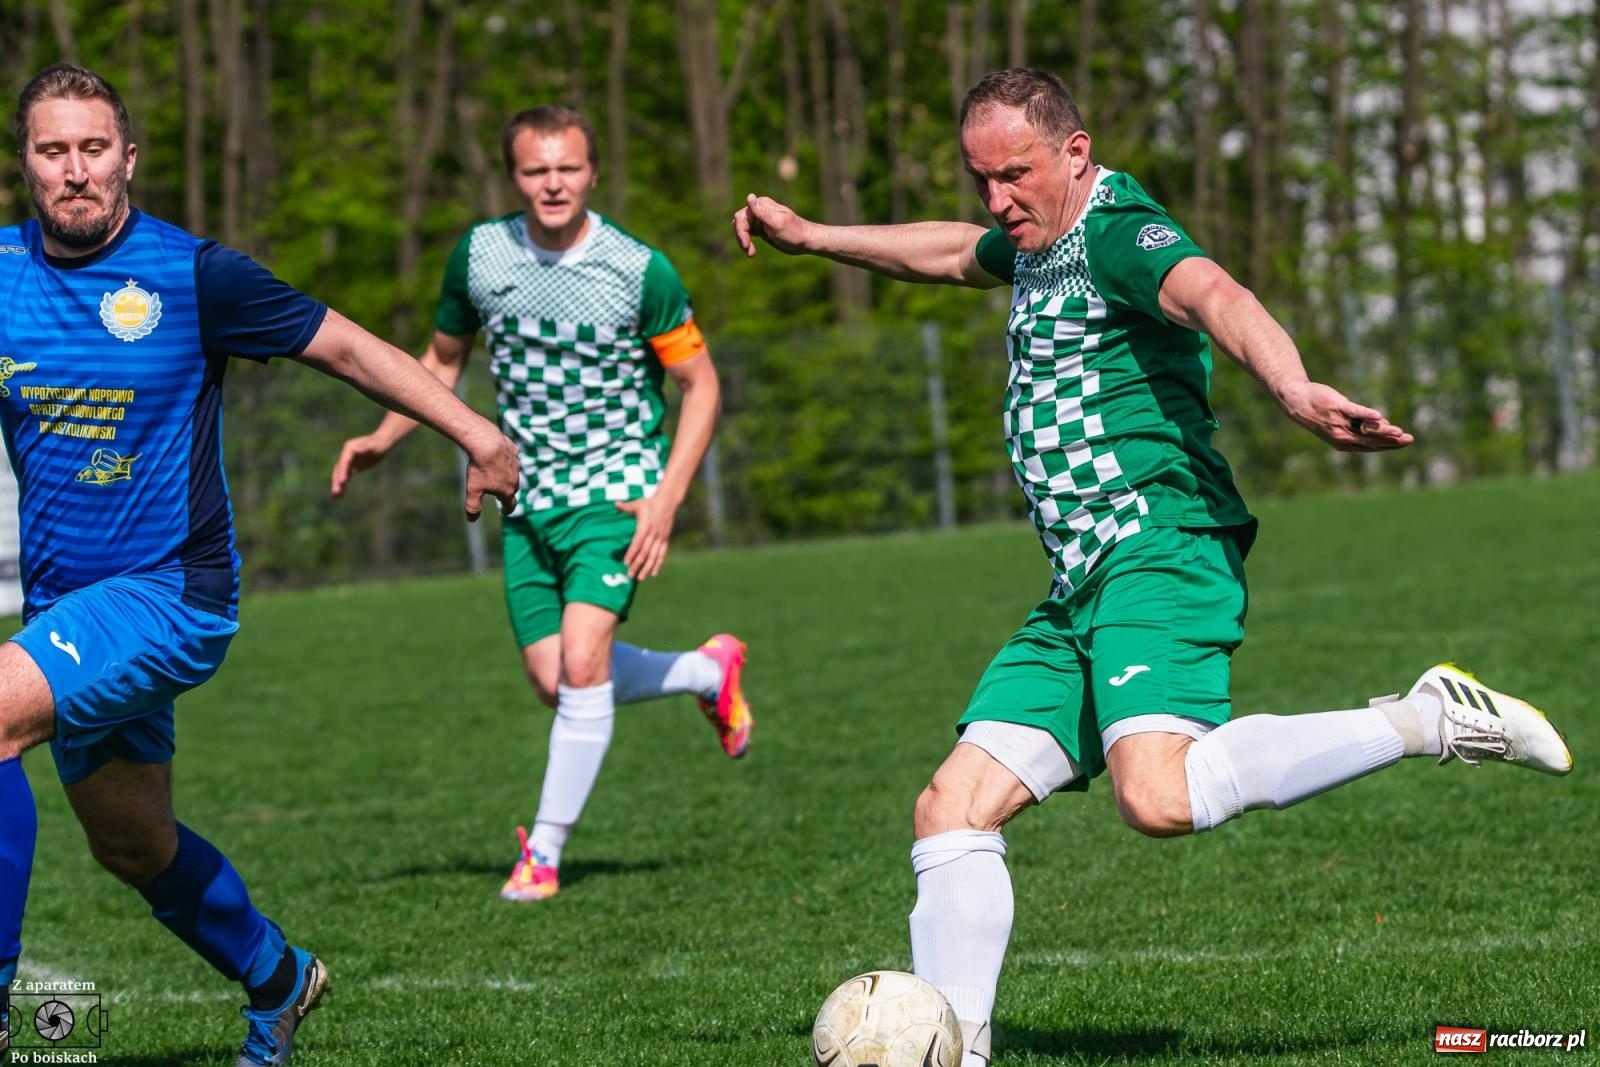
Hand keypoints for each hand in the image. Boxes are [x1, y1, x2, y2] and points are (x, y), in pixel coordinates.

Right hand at [330, 434, 390, 496]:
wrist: (382, 443)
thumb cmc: (378, 443)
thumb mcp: (373, 445)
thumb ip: (364, 447)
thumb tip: (355, 450)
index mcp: (349, 448)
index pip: (344, 462)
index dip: (342, 471)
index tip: (342, 481)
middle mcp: (345, 455)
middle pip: (339, 469)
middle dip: (337, 480)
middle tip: (336, 492)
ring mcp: (348, 461)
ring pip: (340, 474)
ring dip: (337, 485)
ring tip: (335, 496)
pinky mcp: (352, 467)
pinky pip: (345, 477)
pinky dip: (342, 485)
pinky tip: (340, 495)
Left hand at [463, 432, 519, 520]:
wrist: (487, 443)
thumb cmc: (480, 468)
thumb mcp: (473, 490)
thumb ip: (473, 507)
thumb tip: (472, 520)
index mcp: (507, 491)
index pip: (510, 505)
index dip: (506, 510)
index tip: (504, 511)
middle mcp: (515, 479)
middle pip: (512, 489)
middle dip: (506, 492)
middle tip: (498, 493)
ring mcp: (516, 465)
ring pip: (513, 473)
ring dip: (506, 476)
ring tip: (495, 473)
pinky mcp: (514, 451)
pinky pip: (511, 458)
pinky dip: (505, 460)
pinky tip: (496, 457)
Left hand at [614, 493, 678, 578]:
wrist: (668, 502)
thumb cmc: (649, 503)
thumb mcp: (638, 504)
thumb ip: (626, 507)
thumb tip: (615, 503)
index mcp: (645, 526)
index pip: (637, 543)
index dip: (632, 553)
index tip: (626, 563)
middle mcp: (653, 534)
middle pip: (644, 552)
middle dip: (637, 565)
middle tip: (630, 575)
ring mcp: (660, 538)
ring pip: (654, 556)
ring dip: (647, 568)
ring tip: (640, 578)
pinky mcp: (665, 540)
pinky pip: (662, 554)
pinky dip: (658, 564)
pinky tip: (653, 573)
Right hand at [733, 193, 810, 256]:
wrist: (806, 240)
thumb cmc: (794, 233)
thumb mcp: (777, 223)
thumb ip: (762, 211)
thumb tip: (749, 197)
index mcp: (762, 205)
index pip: (741, 216)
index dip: (741, 231)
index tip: (747, 245)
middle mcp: (759, 209)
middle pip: (739, 222)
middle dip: (741, 237)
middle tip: (750, 253)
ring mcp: (760, 219)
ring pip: (742, 228)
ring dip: (743, 241)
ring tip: (751, 253)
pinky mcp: (761, 228)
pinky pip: (747, 233)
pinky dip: (747, 242)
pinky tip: (752, 251)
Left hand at [1276, 381, 1413, 451]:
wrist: (1297, 401)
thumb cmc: (1320, 412)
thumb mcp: (1340, 422)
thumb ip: (1360, 425)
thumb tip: (1382, 423)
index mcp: (1343, 443)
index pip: (1370, 446)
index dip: (1388, 446)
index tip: (1404, 442)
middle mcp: (1341, 436)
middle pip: (1370, 441)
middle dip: (1391, 441)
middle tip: (1409, 439)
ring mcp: (1339, 422)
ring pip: (1364, 430)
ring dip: (1383, 431)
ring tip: (1399, 432)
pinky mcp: (1337, 407)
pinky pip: (1354, 412)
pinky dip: (1367, 415)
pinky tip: (1379, 417)